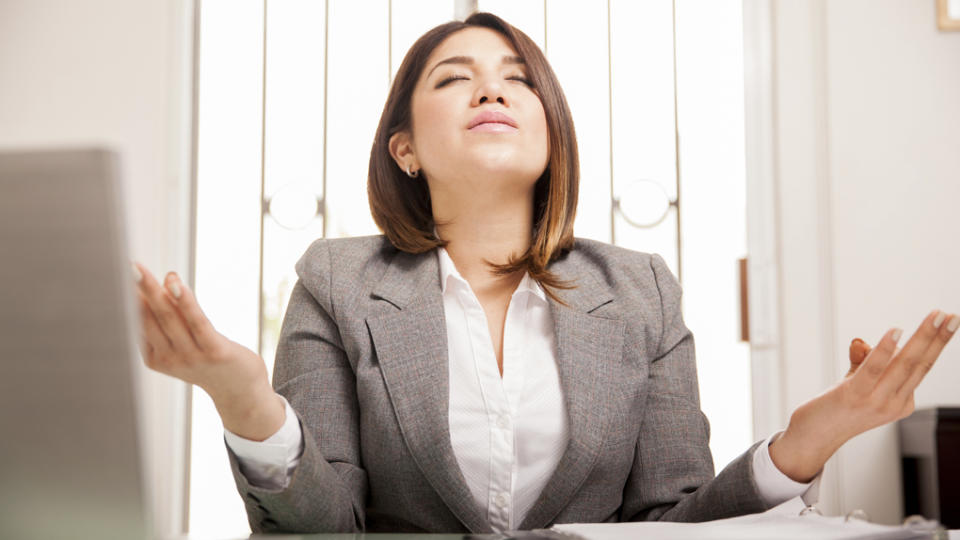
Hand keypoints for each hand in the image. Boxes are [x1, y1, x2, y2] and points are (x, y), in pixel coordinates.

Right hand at [132, 261, 283, 439]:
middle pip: (148, 318)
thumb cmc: (210, 361)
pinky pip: (196, 322)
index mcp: (155, 357)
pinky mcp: (214, 351)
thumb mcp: (183, 342)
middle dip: (135, 291)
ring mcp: (190, 357)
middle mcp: (169, 359)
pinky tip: (175, 283)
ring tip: (138, 270)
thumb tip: (162, 281)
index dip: (127, 298)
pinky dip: (184, 302)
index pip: (137, 323)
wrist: (241, 392)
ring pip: (168, 317)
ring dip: (153, 291)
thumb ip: (172, 318)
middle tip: (122, 266)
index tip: (115, 272)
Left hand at [769, 309, 957, 481]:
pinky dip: (885, 350)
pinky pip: (874, 370)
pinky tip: (895, 331)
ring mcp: (877, 401)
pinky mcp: (854, 396)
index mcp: (901, 401)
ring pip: (904, 364)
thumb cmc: (836, 409)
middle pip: (920, 364)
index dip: (936, 344)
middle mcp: (894, 403)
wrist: (813, 437)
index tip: (949, 321)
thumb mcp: (855, 382)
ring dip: (922, 338)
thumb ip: (862, 361)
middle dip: (937, 338)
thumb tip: (861, 341)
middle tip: (951, 315)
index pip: (922, 367)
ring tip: (936, 316)